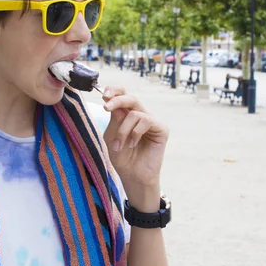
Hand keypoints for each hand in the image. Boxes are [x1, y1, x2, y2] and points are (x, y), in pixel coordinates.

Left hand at [102, 86, 168, 211]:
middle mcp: (140, 114)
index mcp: (127, 114)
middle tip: (106, 107)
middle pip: (130, 98)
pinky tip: (132, 144)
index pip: (123, 94)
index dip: (114, 90)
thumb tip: (113, 100)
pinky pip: (146, 121)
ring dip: (123, 130)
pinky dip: (135, 133)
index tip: (103, 94)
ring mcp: (151, 121)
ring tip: (119, 145)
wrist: (132, 175)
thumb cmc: (121, 157)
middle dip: (117, 100)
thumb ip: (114, 118)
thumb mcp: (111, 135)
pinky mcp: (161, 129)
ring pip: (135, 113)